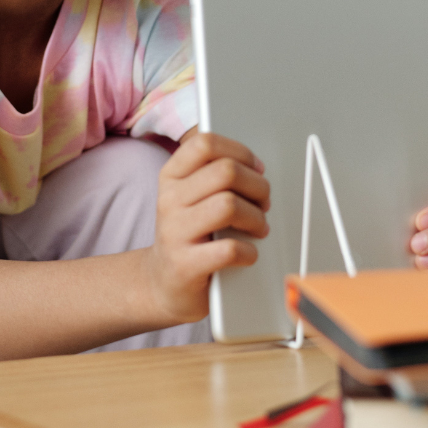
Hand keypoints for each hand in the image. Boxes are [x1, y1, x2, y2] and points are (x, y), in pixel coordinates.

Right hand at [143, 132, 270, 324]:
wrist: (163, 283)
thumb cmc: (188, 235)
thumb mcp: (190, 197)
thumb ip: (215, 176)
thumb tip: (256, 168)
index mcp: (171, 177)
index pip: (204, 144)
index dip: (239, 151)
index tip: (255, 168)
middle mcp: (169, 200)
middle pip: (226, 171)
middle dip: (257, 186)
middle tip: (264, 202)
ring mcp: (174, 233)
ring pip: (229, 205)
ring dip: (256, 218)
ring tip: (259, 228)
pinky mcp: (185, 265)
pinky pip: (229, 249)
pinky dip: (249, 252)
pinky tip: (248, 253)